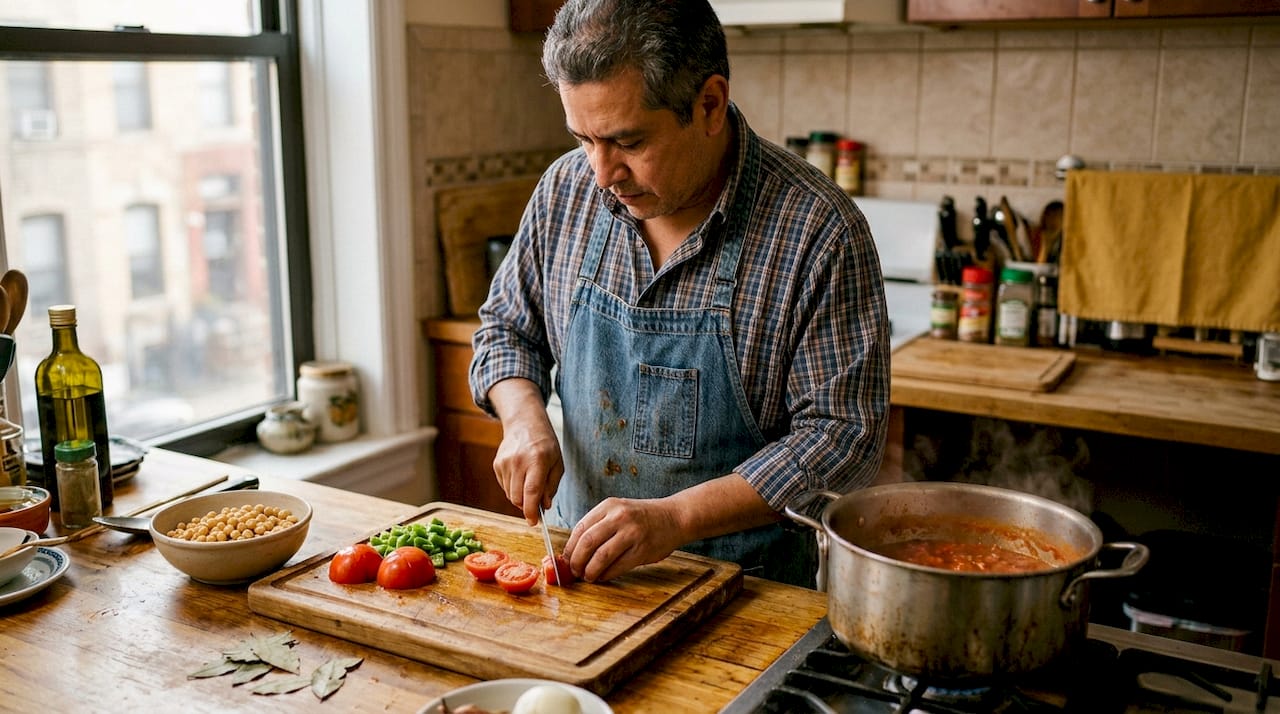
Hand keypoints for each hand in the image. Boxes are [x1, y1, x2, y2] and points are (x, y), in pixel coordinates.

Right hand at [487, 376, 562, 524]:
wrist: (524, 423)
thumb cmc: (545, 444)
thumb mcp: (557, 463)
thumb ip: (551, 486)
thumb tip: (545, 506)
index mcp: (537, 460)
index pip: (531, 491)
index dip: (532, 511)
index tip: (534, 522)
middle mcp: (518, 462)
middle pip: (518, 497)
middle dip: (527, 506)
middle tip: (537, 503)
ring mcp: (504, 463)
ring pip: (510, 494)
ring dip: (521, 497)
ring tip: (530, 482)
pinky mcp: (497, 465)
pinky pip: (505, 487)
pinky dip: (513, 488)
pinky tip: (521, 476)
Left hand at [562, 497, 684, 582]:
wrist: (674, 517)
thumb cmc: (642, 517)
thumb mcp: (618, 511)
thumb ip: (598, 526)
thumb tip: (574, 551)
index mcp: (609, 506)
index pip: (580, 528)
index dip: (570, 548)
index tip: (565, 560)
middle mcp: (619, 517)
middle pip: (587, 542)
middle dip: (576, 561)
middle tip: (574, 571)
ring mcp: (632, 533)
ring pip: (601, 557)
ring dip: (590, 571)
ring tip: (588, 576)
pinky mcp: (642, 550)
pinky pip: (618, 566)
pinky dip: (606, 575)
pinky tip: (603, 577)